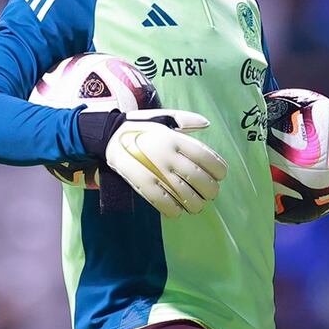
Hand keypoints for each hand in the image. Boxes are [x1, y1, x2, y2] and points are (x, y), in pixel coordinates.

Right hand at [81, 109, 227, 216]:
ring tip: (195, 204)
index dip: (219, 171)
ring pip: (186, 196)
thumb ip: (186, 120)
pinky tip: (177, 210)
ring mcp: (156, 171)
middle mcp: (169, 155)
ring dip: (196, 204)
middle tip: (209, 193)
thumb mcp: (163, 117)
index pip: (208, 159)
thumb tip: (207, 124)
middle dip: (211, 191)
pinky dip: (175, 211)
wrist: (109, 136)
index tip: (219, 175)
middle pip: (201, 180)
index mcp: (176, 139)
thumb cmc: (140, 126)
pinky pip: (165, 205)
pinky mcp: (143, 185)